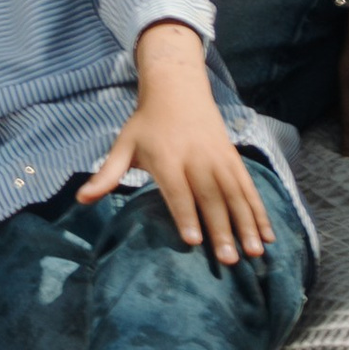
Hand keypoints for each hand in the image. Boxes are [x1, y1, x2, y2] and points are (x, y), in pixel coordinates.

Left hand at [79, 78, 273, 265]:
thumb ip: (107, 174)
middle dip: (221, 229)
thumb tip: (81, 199)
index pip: (177, 189)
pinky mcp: (233, 158)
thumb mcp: (123, 144)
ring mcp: (219, 158)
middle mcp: (196, 158)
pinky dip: (260, 211)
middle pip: (210, 196)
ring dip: (247, 224)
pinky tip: (267, 235)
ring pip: (235, 194)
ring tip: (254, 253)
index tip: (193, 242)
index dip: (185, 214)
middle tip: (228, 260)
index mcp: (167, 156)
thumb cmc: (146, 124)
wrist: (178, 89)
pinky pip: (249, 188)